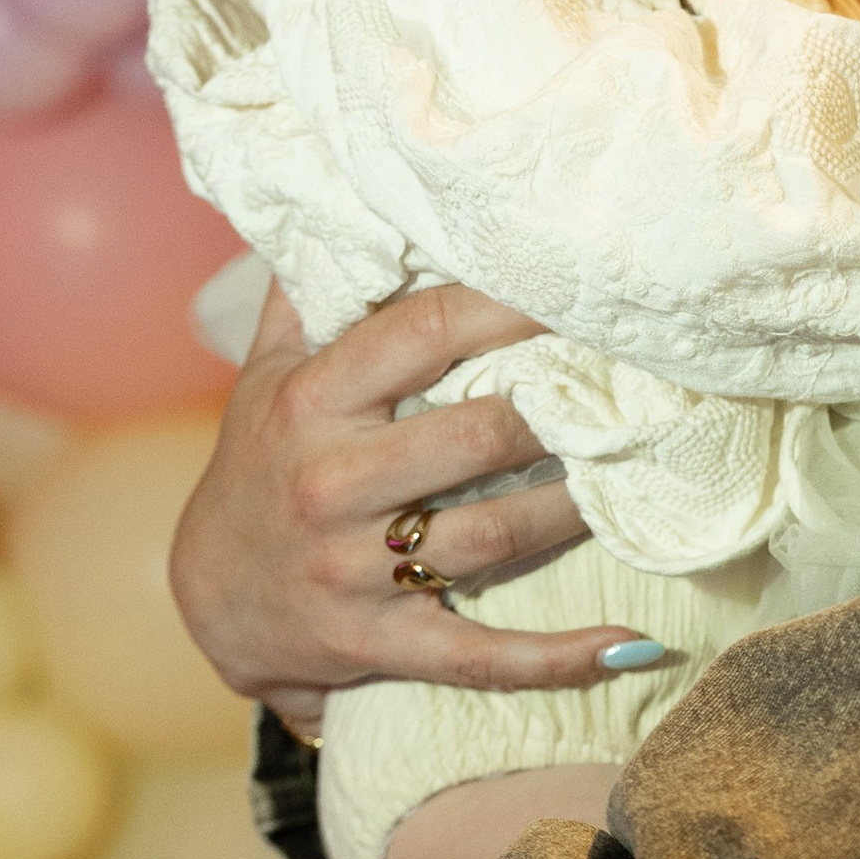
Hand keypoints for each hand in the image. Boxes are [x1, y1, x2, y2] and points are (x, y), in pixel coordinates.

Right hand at [169, 283, 612, 718]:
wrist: (213, 600)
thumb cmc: (262, 464)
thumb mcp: (267, 376)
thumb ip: (313, 294)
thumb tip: (354, 201)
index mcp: (311, 403)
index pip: (422, 333)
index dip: (509, 305)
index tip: (579, 283)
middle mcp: (331, 483)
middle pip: (479, 435)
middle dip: (563, 409)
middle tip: (638, 383)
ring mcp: (355, 570)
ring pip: (496, 534)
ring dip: (580, 506)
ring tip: (645, 472)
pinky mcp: (382, 642)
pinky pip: (482, 655)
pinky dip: (561, 657)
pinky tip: (633, 647)